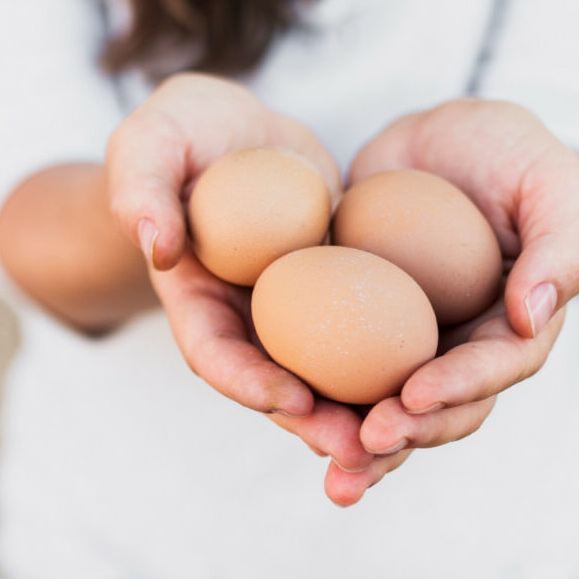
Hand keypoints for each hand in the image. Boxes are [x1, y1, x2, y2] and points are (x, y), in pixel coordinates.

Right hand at [106, 74, 372, 471]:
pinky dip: (392, 360)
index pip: (212, 352)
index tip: (293, 397)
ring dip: (360, 410)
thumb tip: (159, 246)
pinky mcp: (335, 292)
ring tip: (407, 432)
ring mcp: (291, 311)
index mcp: (193, 297)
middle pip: (273, 383)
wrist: (232, 131)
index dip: (247, 382)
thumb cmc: (180, 132)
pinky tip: (437, 373)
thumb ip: (140, 188)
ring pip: (325, 373)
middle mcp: (242, 318)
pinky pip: (364, 331)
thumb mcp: (148, 142)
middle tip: (360, 447)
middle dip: (314, 422)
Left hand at [290, 98, 578, 504]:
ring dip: (357, 445)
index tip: (413, 396)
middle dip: (402, 435)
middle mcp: (458, 348)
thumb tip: (532, 316)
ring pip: (383, 408)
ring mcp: (403, 345)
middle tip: (360, 446)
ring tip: (329, 467)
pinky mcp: (355, 332)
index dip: (457, 389)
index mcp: (511, 326)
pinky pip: (333, 372)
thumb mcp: (550, 181)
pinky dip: (316, 400)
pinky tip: (289, 417)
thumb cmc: (505, 152)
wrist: (431, 140)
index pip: (491, 370)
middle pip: (437, 411)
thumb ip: (564, 245)